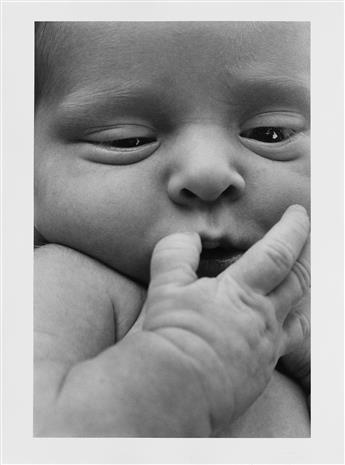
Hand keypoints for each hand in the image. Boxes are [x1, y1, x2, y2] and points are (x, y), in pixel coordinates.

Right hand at [141, 205, 309, 430]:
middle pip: (299, 281)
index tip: (300, 213)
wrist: (175, 389)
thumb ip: (177, 254)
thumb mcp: (165, 287)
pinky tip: (276, 326)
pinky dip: (287, 327)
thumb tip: (188, 237)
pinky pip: (286, 345)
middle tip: (308, 240)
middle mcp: (264, 318)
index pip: (279, 252)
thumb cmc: (171, 336)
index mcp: (242, 293)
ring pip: (299, 315)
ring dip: (301, 294)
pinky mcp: (263, 371)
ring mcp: (267, 347)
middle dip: (306, 256)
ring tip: (296, 283)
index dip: (293, 229)